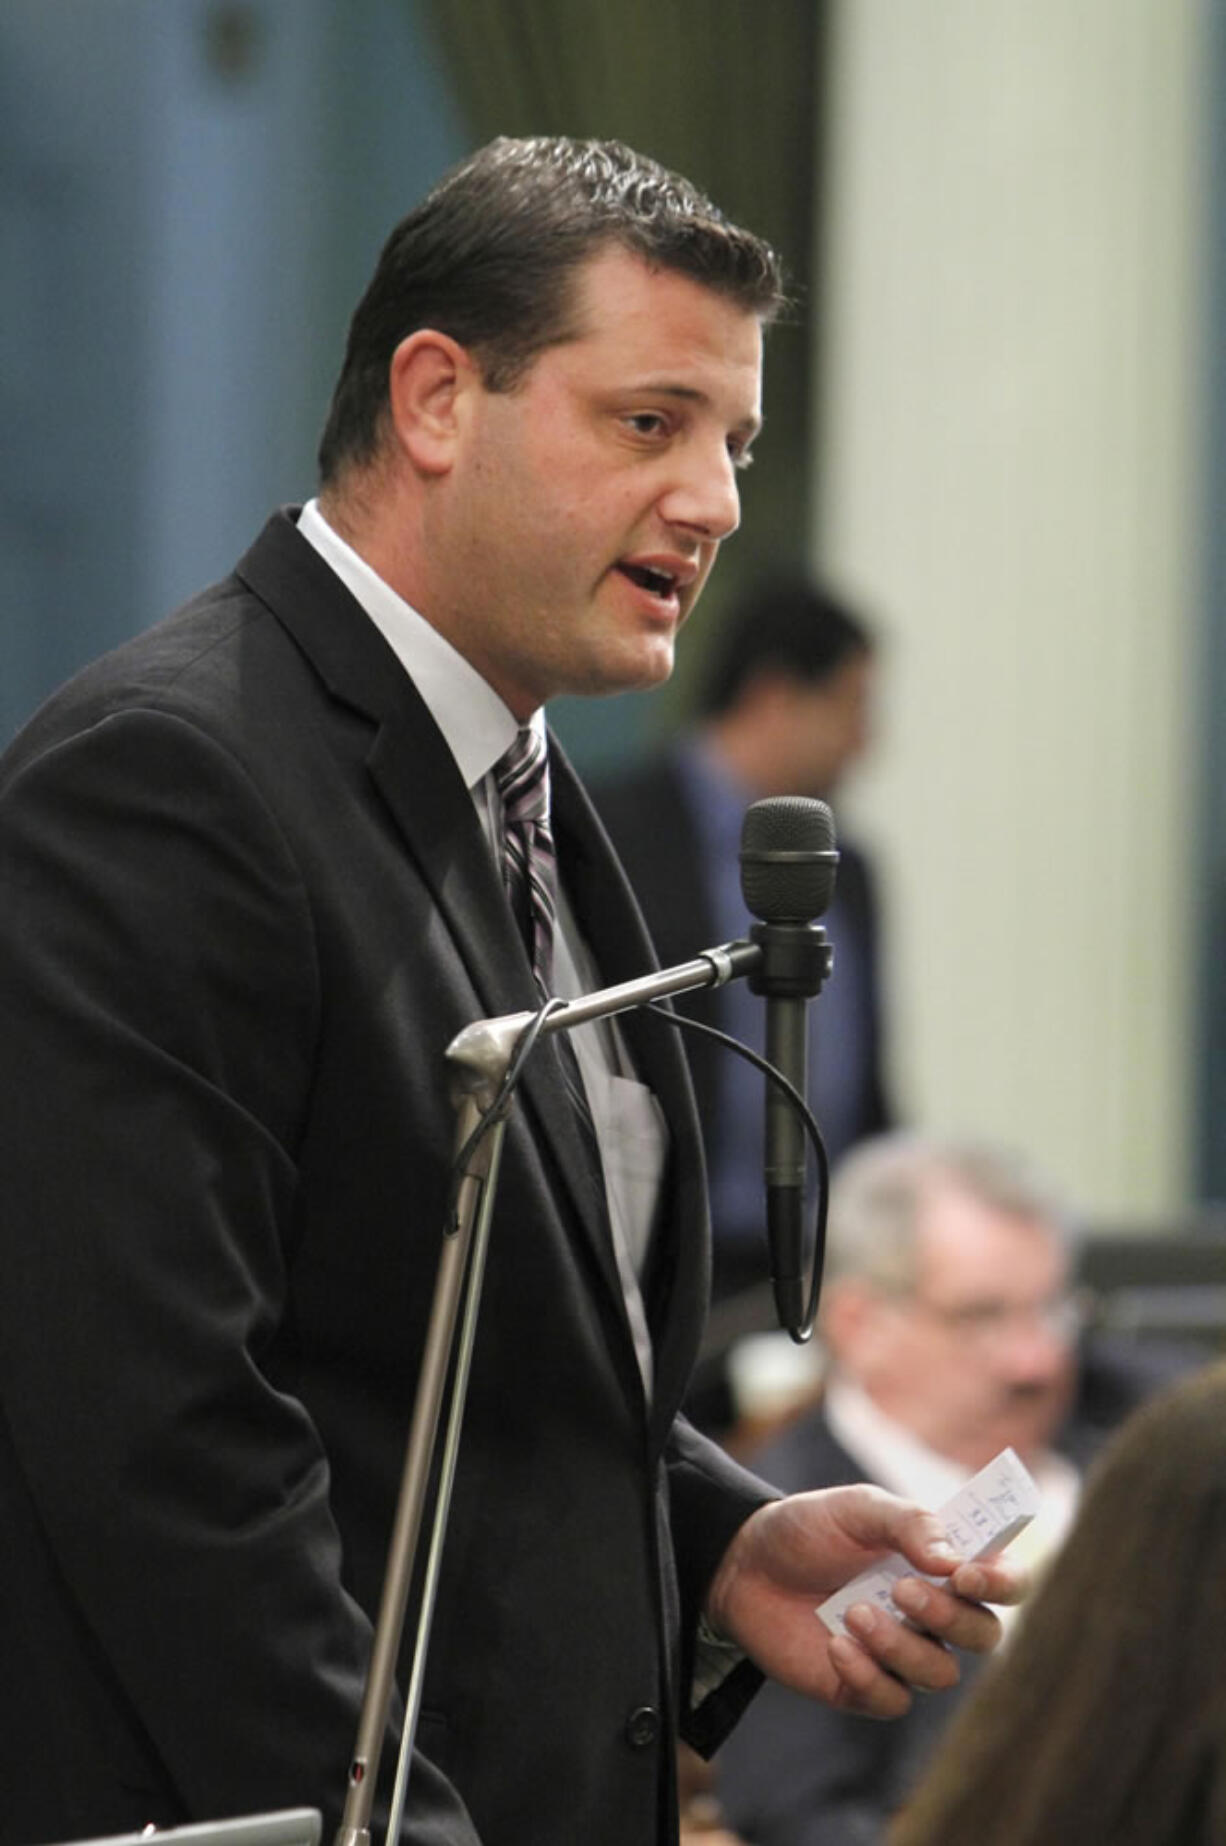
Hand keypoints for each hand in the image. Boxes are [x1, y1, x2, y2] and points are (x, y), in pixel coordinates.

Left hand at [704, 1485, 1026, 1718]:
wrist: (743, 1564)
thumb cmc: (808, 1530)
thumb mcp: (857, 1508)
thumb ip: (909, 1523)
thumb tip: (954, 1559)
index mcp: (942, 1564)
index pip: (1005, 1581)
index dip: (1003, 1582)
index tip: (967, 1573)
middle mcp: (932, 1613)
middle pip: (985, 1635)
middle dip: (951, 1618)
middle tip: (903, 1590)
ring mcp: (901, 1653)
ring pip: (940, 1674)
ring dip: (901, 1646)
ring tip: (854, 1611)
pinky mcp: (864, 1687)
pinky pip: (892, 1700)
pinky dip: (868, 1675)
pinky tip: (835, 1645)